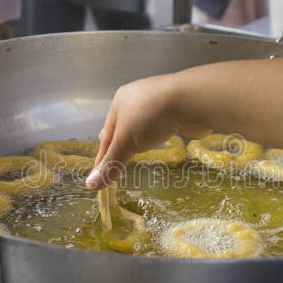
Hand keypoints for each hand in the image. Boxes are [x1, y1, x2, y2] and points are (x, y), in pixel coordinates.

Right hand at [86, 75, 211, 189]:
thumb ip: (111, 164)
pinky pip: (161, 123)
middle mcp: (137, 97)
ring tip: (136, 150)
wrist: (190, 99)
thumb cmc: (151, 117)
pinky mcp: (177, 107)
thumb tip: (91, 185)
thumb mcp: (126, 143)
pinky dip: (156, 133)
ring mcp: (158, 100)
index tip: (99, 172)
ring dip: (138, 137)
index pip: (107, 134)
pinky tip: (159, 140)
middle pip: (123, 126)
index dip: (103, 155)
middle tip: (116, 160)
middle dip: (119, 143)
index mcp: (120, 101)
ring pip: (143, 124)